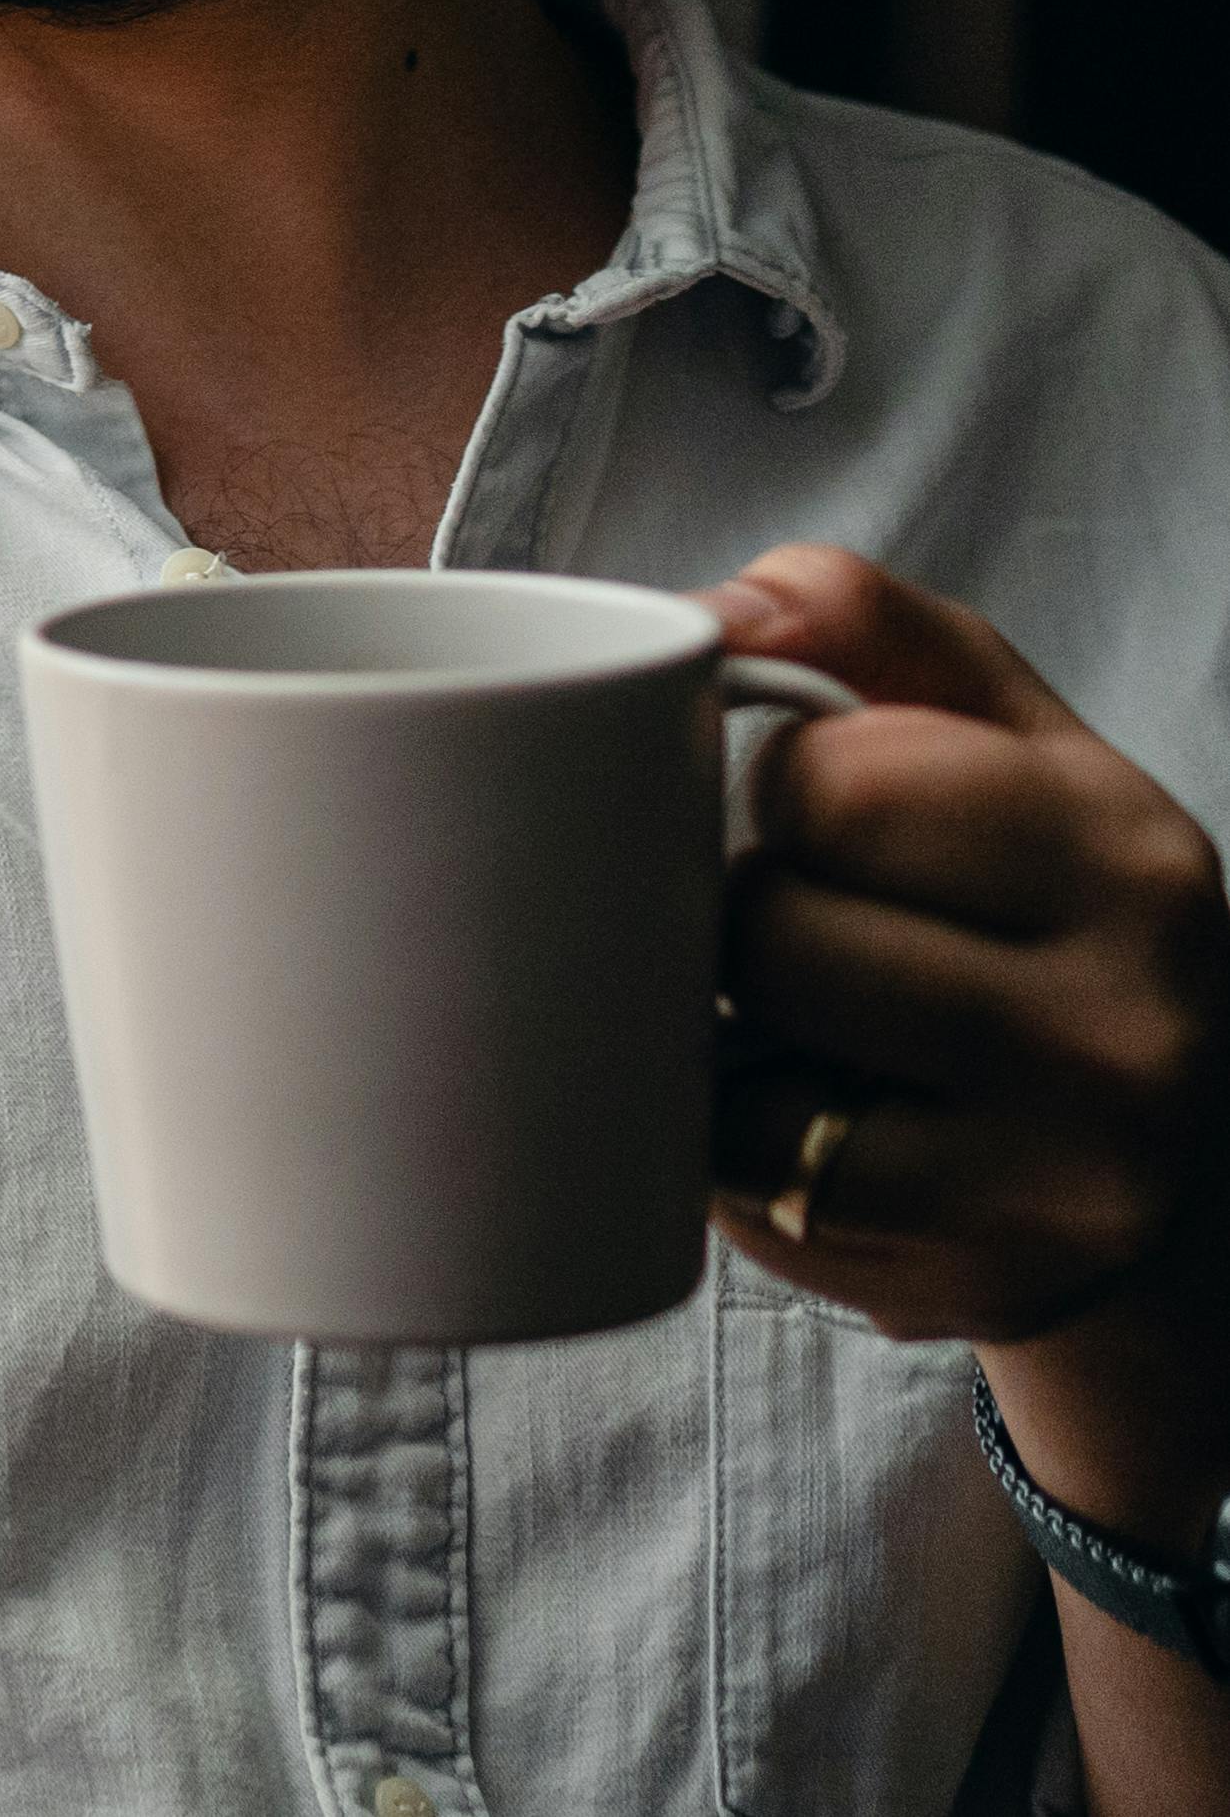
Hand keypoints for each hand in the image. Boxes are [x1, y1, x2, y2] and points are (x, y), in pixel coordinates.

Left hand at [702, 547, 1229, 1553]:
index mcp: (1128, 853)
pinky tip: (812, 1116)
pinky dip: (735, 1145)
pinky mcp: (986, 1272)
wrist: (1168, 1153)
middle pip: (772, 931)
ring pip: (745, 1069)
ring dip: (723, 1035)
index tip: (829, 819)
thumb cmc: (1028, 902)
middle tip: (810, 934)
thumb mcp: (996, 734)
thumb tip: (716, 610)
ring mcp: (1067, 1169)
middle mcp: (1130, 1019)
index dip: (783, 788)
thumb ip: (865, 621)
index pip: (833, 780)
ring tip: (804, 1023)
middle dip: (746, 918)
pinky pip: (752, 1185)